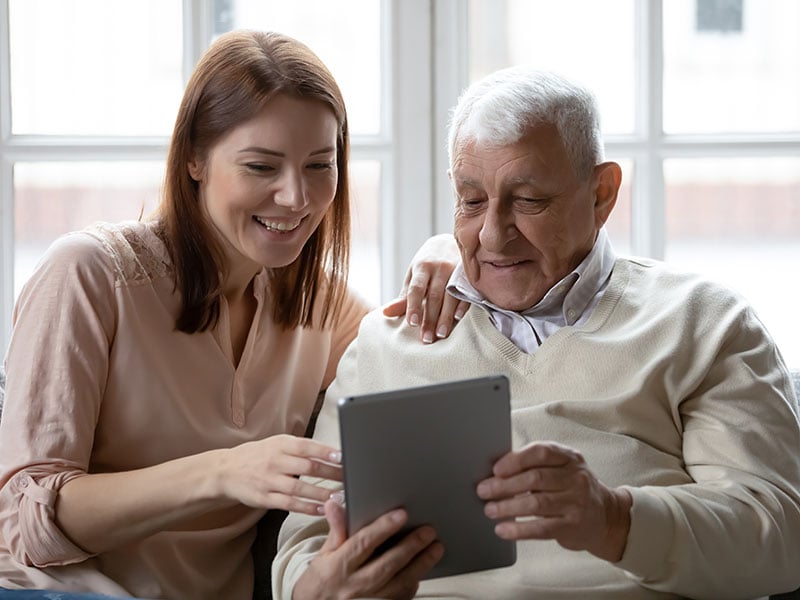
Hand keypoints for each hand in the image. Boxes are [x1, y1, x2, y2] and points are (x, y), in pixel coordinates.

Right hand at [219, 434, 341, 514]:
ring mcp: (269, 481)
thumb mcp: (278, 443)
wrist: (226, 471)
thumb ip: (301, 448)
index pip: (307, 447)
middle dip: (331, 474)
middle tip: (351, 478)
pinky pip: (289, 504)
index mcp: (281, 444)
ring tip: (340, 497)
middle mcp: (275, 461)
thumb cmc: (259, 455)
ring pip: (300, 489)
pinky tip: (322, 510)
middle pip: (308, 468)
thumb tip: (332, 452)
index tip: (344, 457)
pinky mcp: (265, 499)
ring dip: (322, 494)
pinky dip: (307, 508)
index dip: (326, 452)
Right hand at [293, 500, 442, 598]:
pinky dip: (414, 582)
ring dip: (420, 565)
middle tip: (428, 530)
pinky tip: (424, 568)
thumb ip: (336, 530)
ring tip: (436, 548)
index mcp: (339, 566)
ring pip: (399, 583)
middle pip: (387, 564)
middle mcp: (355, 585)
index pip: (363, 543)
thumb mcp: (323, 554)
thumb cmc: (321, 581)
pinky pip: (401, 596)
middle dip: (410, 546)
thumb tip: (334, 503)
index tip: (401, 514)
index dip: (383, 528)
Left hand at [382, 233, 468, 343]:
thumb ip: (404, 296)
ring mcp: (456, 270)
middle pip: (434, 296)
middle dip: (430, 318)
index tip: (412, 323)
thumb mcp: (414, 276)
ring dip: (446, 317)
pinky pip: (466, 291)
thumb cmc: (427, 264)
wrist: (449, 241)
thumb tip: (385, 313)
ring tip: (440, 334)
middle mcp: (439, 267)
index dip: (413, 306)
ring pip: (450, 296)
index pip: (416, 289)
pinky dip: (462, 305)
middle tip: (427, 339)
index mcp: (422, 267)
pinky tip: (457, 319)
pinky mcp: (468, 274)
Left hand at [476, 441, 631, 561]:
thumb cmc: (573, 489)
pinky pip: (541, 528)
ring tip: (490, 510)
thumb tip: (497, 471)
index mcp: (569, 457)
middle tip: (484, 491)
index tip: (496, 469)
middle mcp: (576, 477)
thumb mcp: (562, 469)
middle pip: (534, 478)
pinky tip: (503, 529)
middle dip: (504, 485)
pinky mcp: (572, 526)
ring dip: (507, 507)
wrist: (606, 517)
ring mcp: (576, 502)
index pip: (541, 452)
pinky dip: (519, 530)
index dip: (515, 460)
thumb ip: (536, 465)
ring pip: (536, 503)